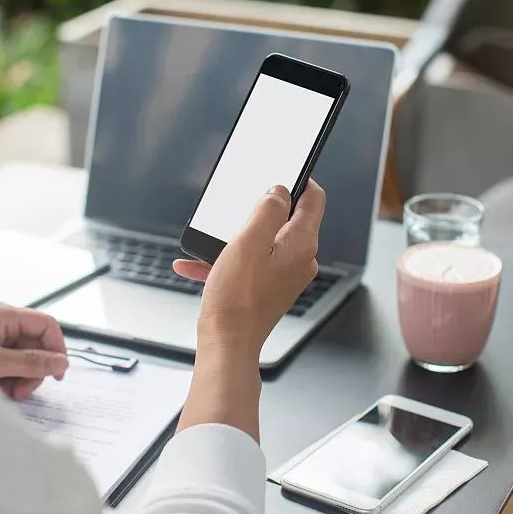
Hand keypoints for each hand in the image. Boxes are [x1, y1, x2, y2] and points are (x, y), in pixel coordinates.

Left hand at [0, 303, 68, 399]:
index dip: (57, 347)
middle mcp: (0, 321)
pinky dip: (8, 377)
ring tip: (6, 391)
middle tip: (22, 390)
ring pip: (24, 356)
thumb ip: (30, 362)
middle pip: (36, 343)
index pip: (46, 324)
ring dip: (21, 377)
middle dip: (34, 369)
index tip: (57, 374)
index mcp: (3, 314)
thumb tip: (60, 362)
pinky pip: (9, 362)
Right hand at [174, 180, 325, 360]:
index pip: (314, 200)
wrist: (226, 343)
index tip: (283, 170)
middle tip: (235, 209)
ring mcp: (286, 277)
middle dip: (258, 211)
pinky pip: (251, 264)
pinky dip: (228, 260)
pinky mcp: (269, 289)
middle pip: (288, 220)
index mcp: (302, 245)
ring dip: (235, 237)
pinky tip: (198, 264)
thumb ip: (268, 208)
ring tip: (209, 242)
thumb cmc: (236, 296)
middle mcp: (301, 261)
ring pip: (264, 242)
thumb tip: (280, 191)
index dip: (300, 180)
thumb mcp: (248, 240)